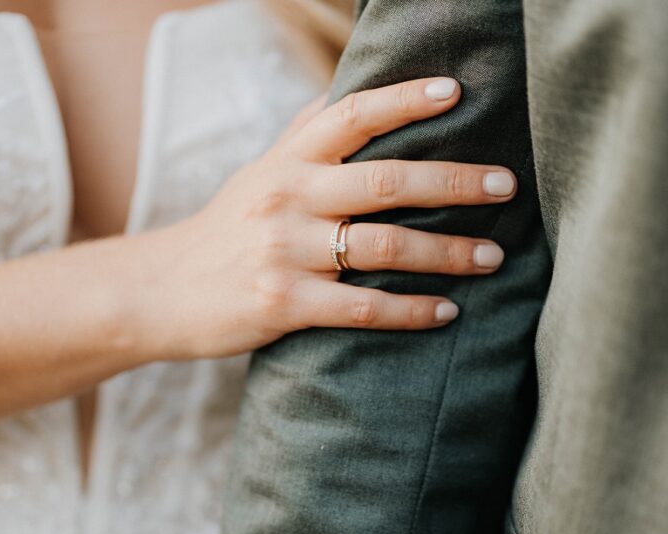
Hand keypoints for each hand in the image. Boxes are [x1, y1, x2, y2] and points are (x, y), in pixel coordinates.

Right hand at [125, 77, 517, 360]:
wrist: (161, 291)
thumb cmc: (225, 229)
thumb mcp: (259, 173)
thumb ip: (304, 135)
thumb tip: (348, 89)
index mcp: (288, 161)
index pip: (351, 115)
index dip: (404, 100)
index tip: (456, 92)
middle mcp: (287, 197)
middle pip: (384, 182)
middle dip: (453, 182)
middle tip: (506, 184)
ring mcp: (284, 252)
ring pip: (383, 248)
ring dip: (447, 253)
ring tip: (494, 256)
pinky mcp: (283, 304)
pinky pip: (362, 309)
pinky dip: (411, 310)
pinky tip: (447, 311)